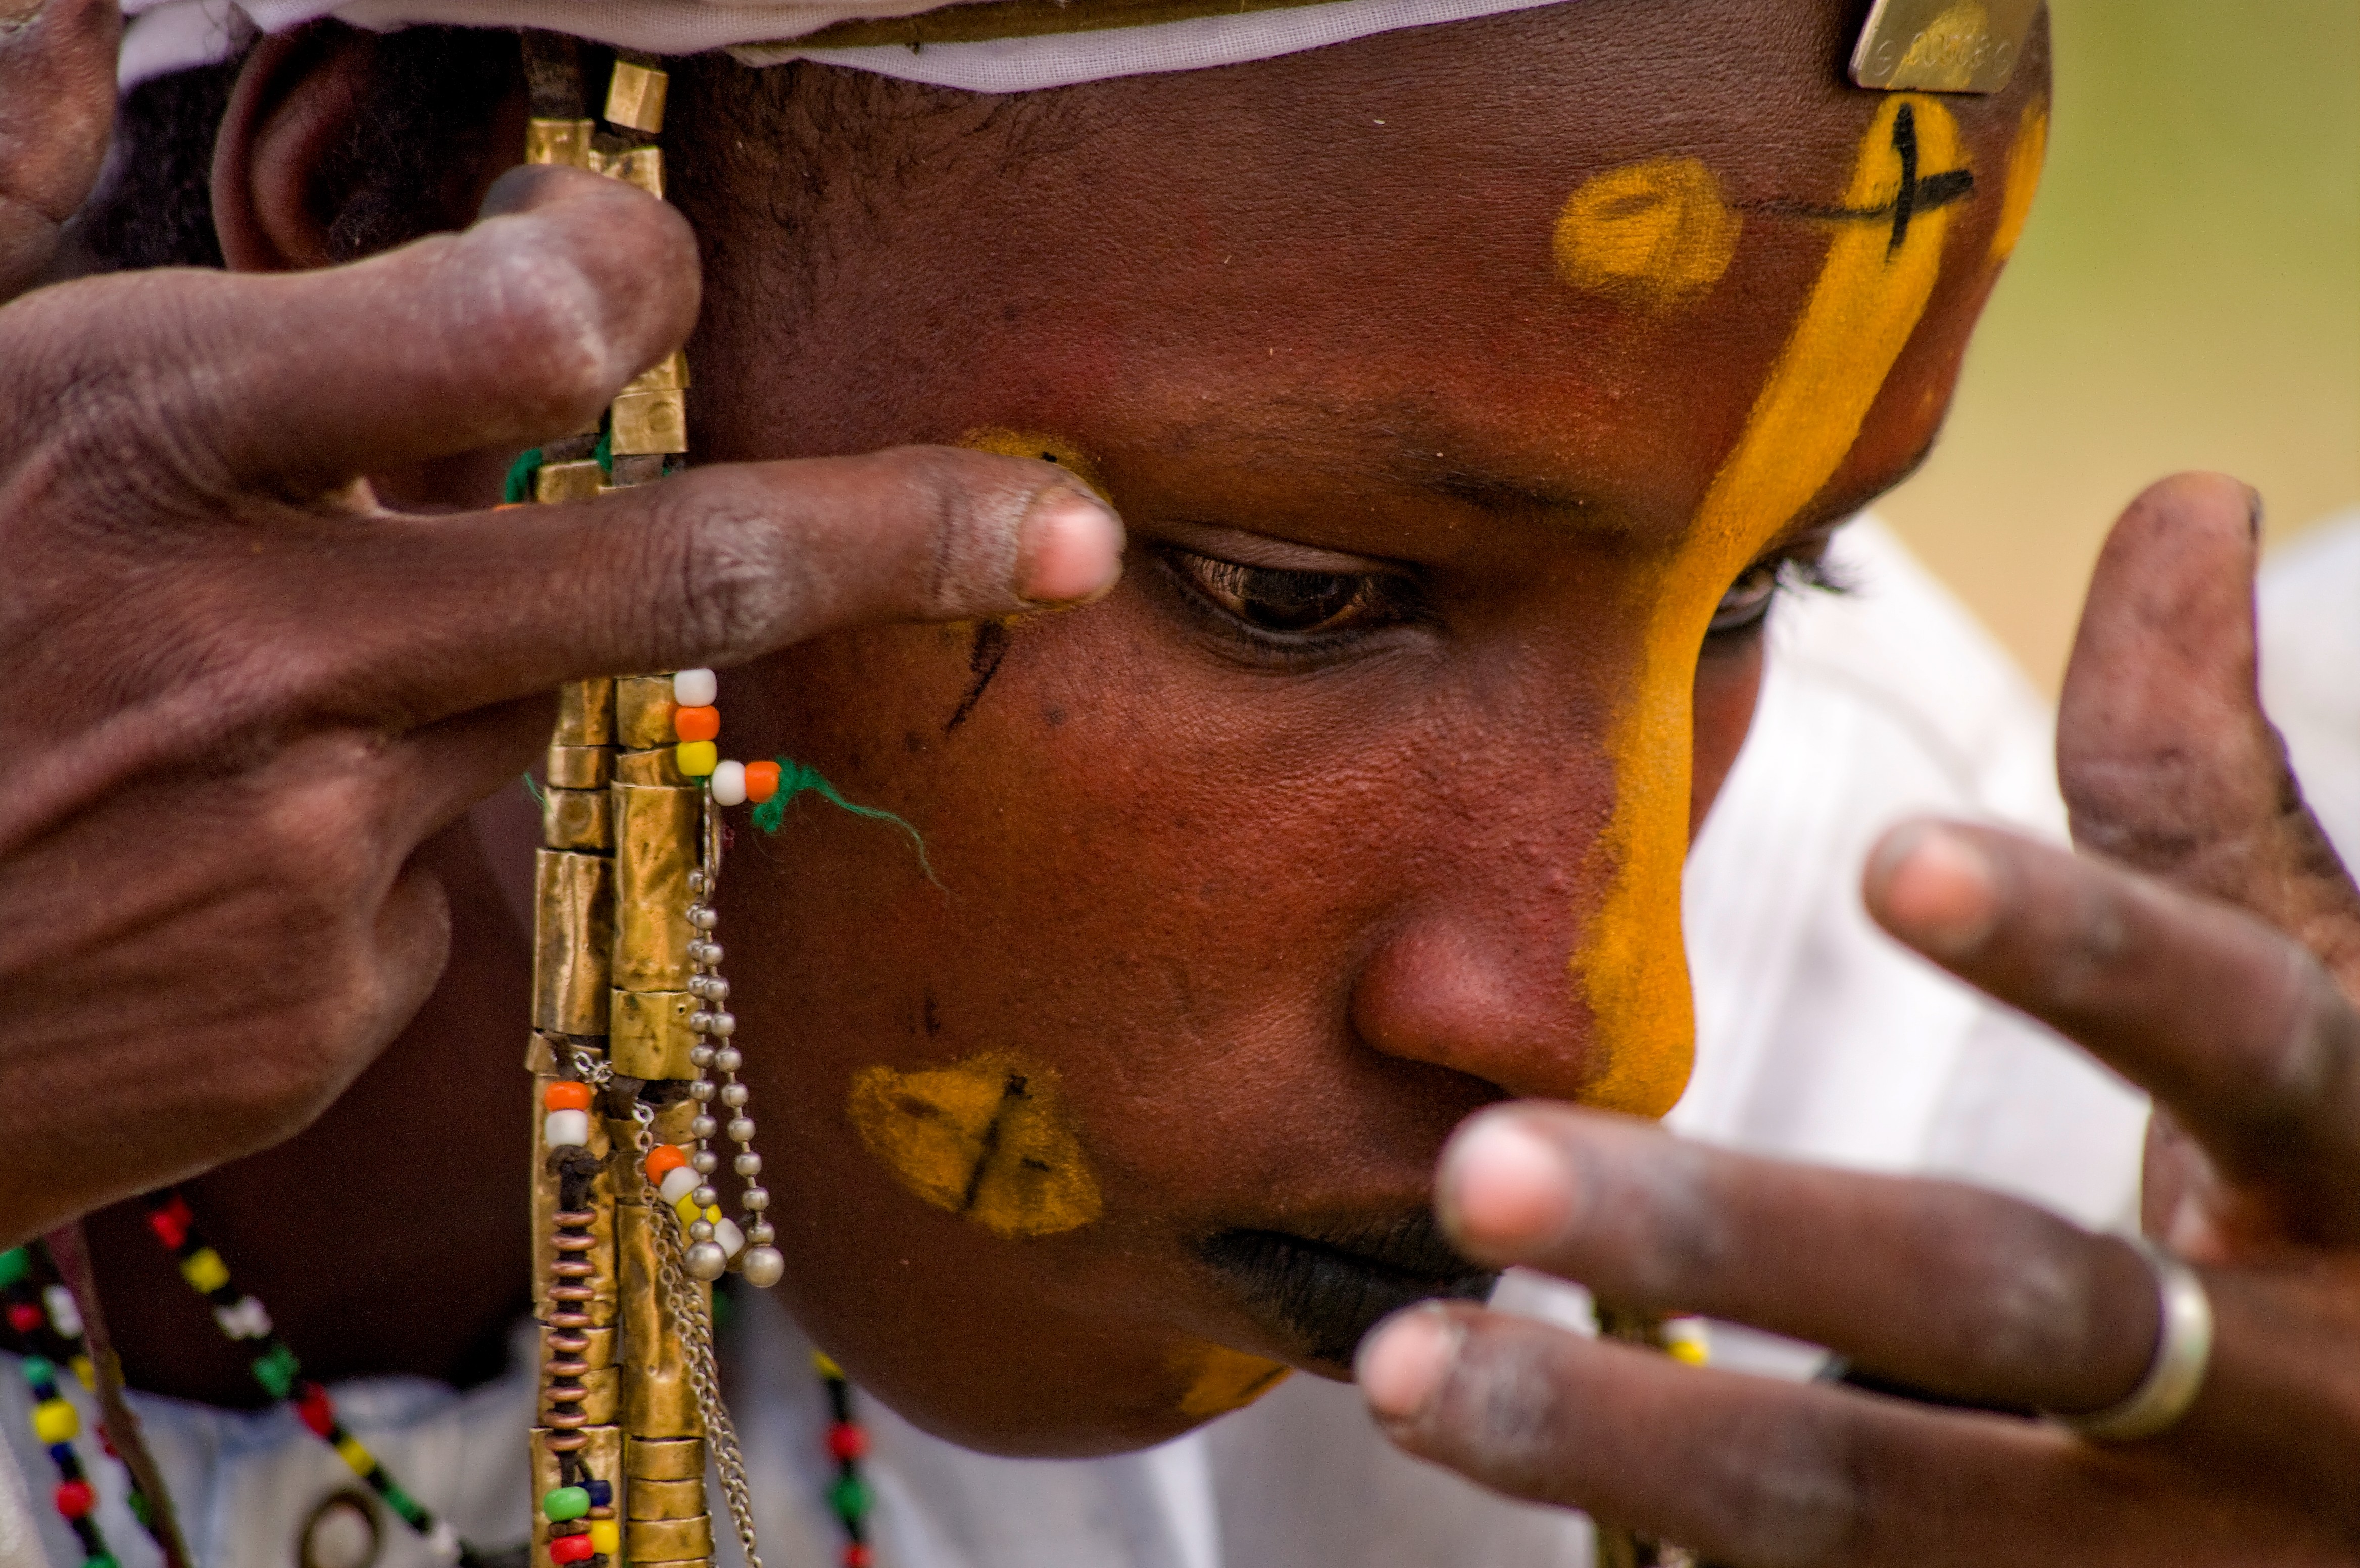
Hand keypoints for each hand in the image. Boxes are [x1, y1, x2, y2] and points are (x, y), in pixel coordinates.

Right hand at [0, 41, 1123, 1244]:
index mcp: (138, 454)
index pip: (510, 335)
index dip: (615, 280)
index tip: (641, 270)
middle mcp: (267, 660)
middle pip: (675, 575)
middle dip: (907, 533)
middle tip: (1075, 526)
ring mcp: (314, 860)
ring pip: (524, 724)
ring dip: (444, 683)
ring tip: (212, 715)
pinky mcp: (327, 1012)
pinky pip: (424, 884)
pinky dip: (349, 843)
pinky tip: (180, 854)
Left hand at [1357, 474, 2359, 1564]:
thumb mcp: (2326, 1000)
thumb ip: (2212, 793)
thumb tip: (2186, 497)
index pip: (2243, 1029)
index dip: (2084, 947)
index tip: (1889, 853)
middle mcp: (2299, 1379)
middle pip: (2000, 1297)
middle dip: (1741, 1236)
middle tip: (1476, 1165)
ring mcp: (2181, 1551)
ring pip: (1883, 1506)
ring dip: (1632, 1442)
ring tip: (1408, 1372)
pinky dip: (1669, 1550)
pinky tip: (1495, 1488)